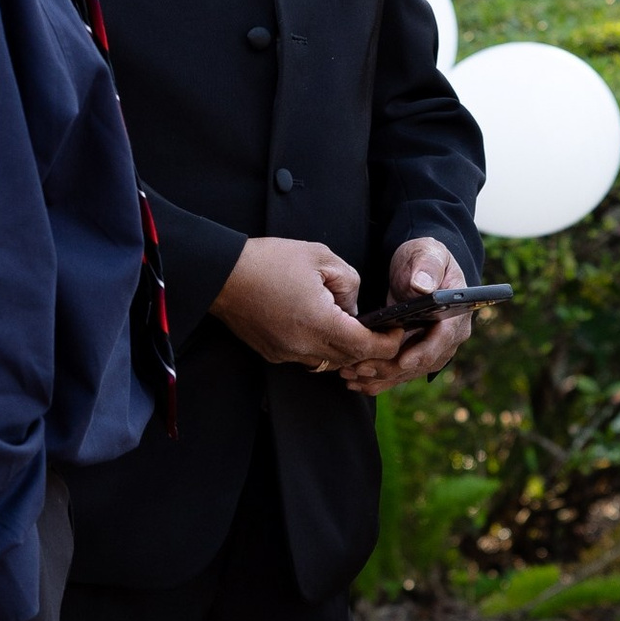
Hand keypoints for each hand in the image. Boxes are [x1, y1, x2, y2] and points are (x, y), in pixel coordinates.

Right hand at [211, 235, 376, 374]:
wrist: (223, 274)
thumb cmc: (270, 261)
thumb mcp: (322, 257)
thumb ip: (349, 283)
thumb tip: (354, 308)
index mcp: (320, 323)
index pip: (365, 347)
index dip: (387, 343)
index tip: (396, 331)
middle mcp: (304, 346)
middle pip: (349, 359)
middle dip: (368, 347)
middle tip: (380, 330)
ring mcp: (286, 354)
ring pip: (328, 362)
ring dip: (344, 350)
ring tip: (349, 326)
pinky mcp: (273, 353)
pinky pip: (307, 358)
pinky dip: (320, 348)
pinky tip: (320, 327)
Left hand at [339, 238, 476, 394]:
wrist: (417, 267)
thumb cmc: (425, 258)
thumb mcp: (427, 254)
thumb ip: (427, 267)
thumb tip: (423, 286)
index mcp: (456, 315)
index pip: (443, 339)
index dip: (423, 352)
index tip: (402, 360)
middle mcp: (448, 337)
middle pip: (422, 361)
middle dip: (392, 369)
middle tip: (362, 368)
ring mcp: (432, 348)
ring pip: (408, 371)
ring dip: (380, 376)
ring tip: (352, 376)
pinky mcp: (415, 353)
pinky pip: (399, 372)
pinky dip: (378, 378)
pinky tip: (356, 382)